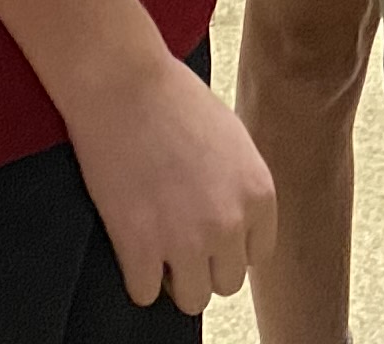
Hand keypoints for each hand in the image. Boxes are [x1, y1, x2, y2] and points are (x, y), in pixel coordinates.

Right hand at [64, 53, 274, 310]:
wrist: (124, 85)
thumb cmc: (174, 100)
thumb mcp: (232, 140)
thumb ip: (240, 187)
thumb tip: (235, 221)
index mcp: (259, 194)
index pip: (256, 254)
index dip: (229, 244)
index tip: (207, 231)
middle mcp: (230, 223)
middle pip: (226, 281)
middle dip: (203, 263)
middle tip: (177, 235)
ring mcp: (185, 239)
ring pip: (191, 299)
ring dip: (173, 278)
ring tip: (155, 246)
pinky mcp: (140, 247)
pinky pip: (145, 294)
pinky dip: (136, 277)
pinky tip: (130, 245)